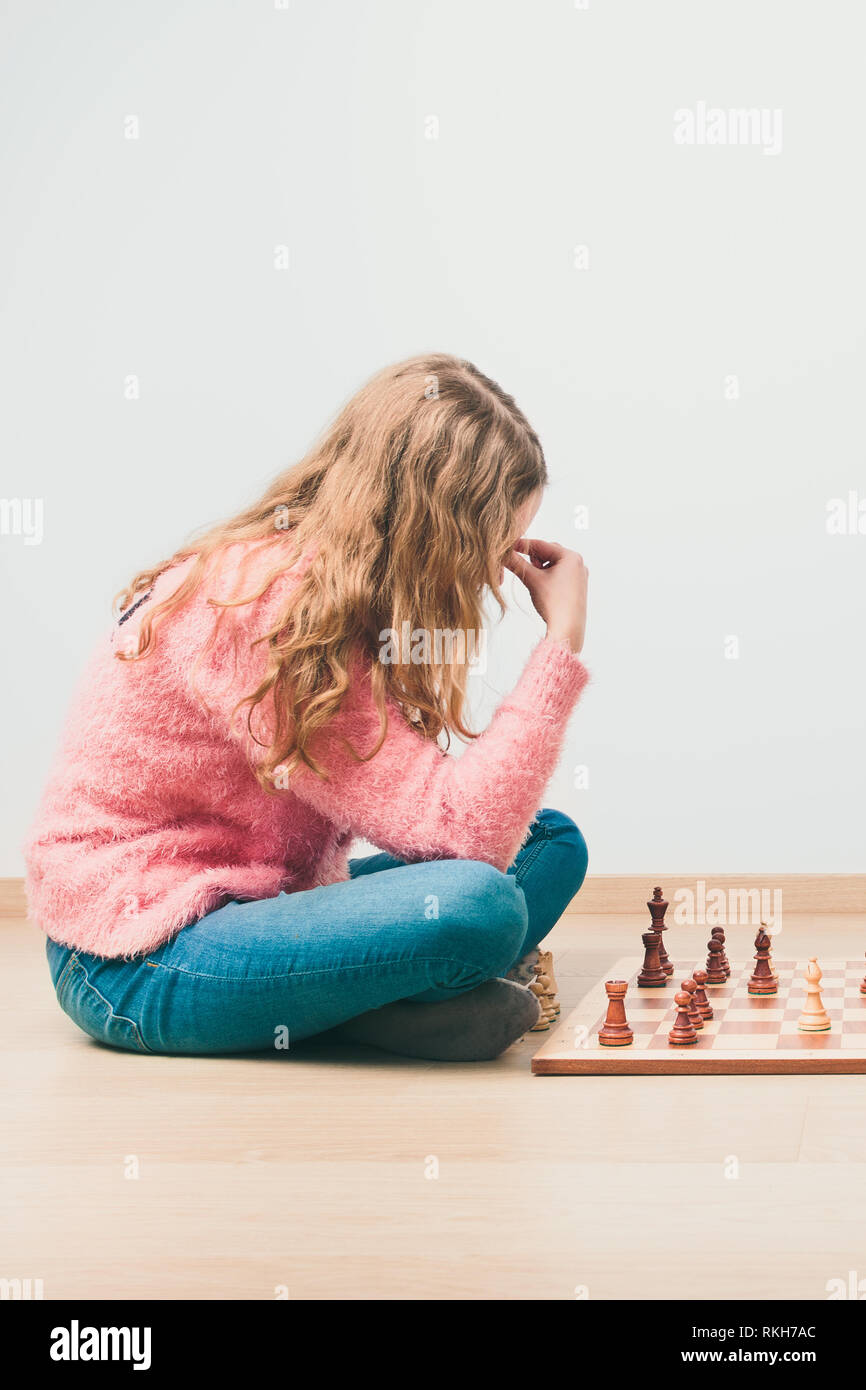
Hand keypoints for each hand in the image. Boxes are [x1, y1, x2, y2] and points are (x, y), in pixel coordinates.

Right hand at [504, 538, 587, 654]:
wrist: (568, 629)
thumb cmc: (554, 604)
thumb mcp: (532, 580)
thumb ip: (516, 564)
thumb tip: (502, 554)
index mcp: (571, 557)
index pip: (541, 544)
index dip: (522, 545)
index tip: (508, 547)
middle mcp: (578, 563)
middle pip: (548, 553)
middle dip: (533, 559)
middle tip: (524, 570)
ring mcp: (579, 576)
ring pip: (553, 564)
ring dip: (540, 569)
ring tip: (535, 582)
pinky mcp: (577, 587)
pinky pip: (559, 575)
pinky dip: (547, 577)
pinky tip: (542, 588)